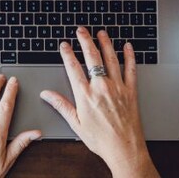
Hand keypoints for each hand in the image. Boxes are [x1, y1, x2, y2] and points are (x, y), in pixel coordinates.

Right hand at [40, 27, 158, 176]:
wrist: (124, 148)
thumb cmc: (100, 139)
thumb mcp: (76, 124)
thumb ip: (61, 105)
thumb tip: (46, 94)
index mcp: (85, 95)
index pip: (73, 67)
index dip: (67, 53)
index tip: (64, 45)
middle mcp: (101, 87)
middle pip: (92, 57)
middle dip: (85, 41)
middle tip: (81, 31)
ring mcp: (117, 87)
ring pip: (111, 59)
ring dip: (105, 43)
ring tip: (101, 33)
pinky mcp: (130, 91)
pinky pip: (131, 69)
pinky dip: (129, 56)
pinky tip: (127, 47)